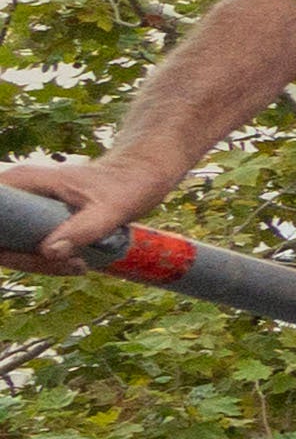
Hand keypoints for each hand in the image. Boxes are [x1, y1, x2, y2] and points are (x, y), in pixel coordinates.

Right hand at [0, 152, 172, 270]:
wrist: (140, 174)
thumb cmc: (127, 186)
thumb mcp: (111, 210)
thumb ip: (82, 229)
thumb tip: (49, 252)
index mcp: (24, 182)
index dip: (3, 243)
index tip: (35, 255)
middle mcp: (17, 191)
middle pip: (0, 236)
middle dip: (22, 259)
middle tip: (67, 265)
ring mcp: (22, 204)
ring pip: (9, 243)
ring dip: (36, 262)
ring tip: (78, 265)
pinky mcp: (32, 216)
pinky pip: (24, 244)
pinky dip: (44, 259)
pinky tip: (76, 263)